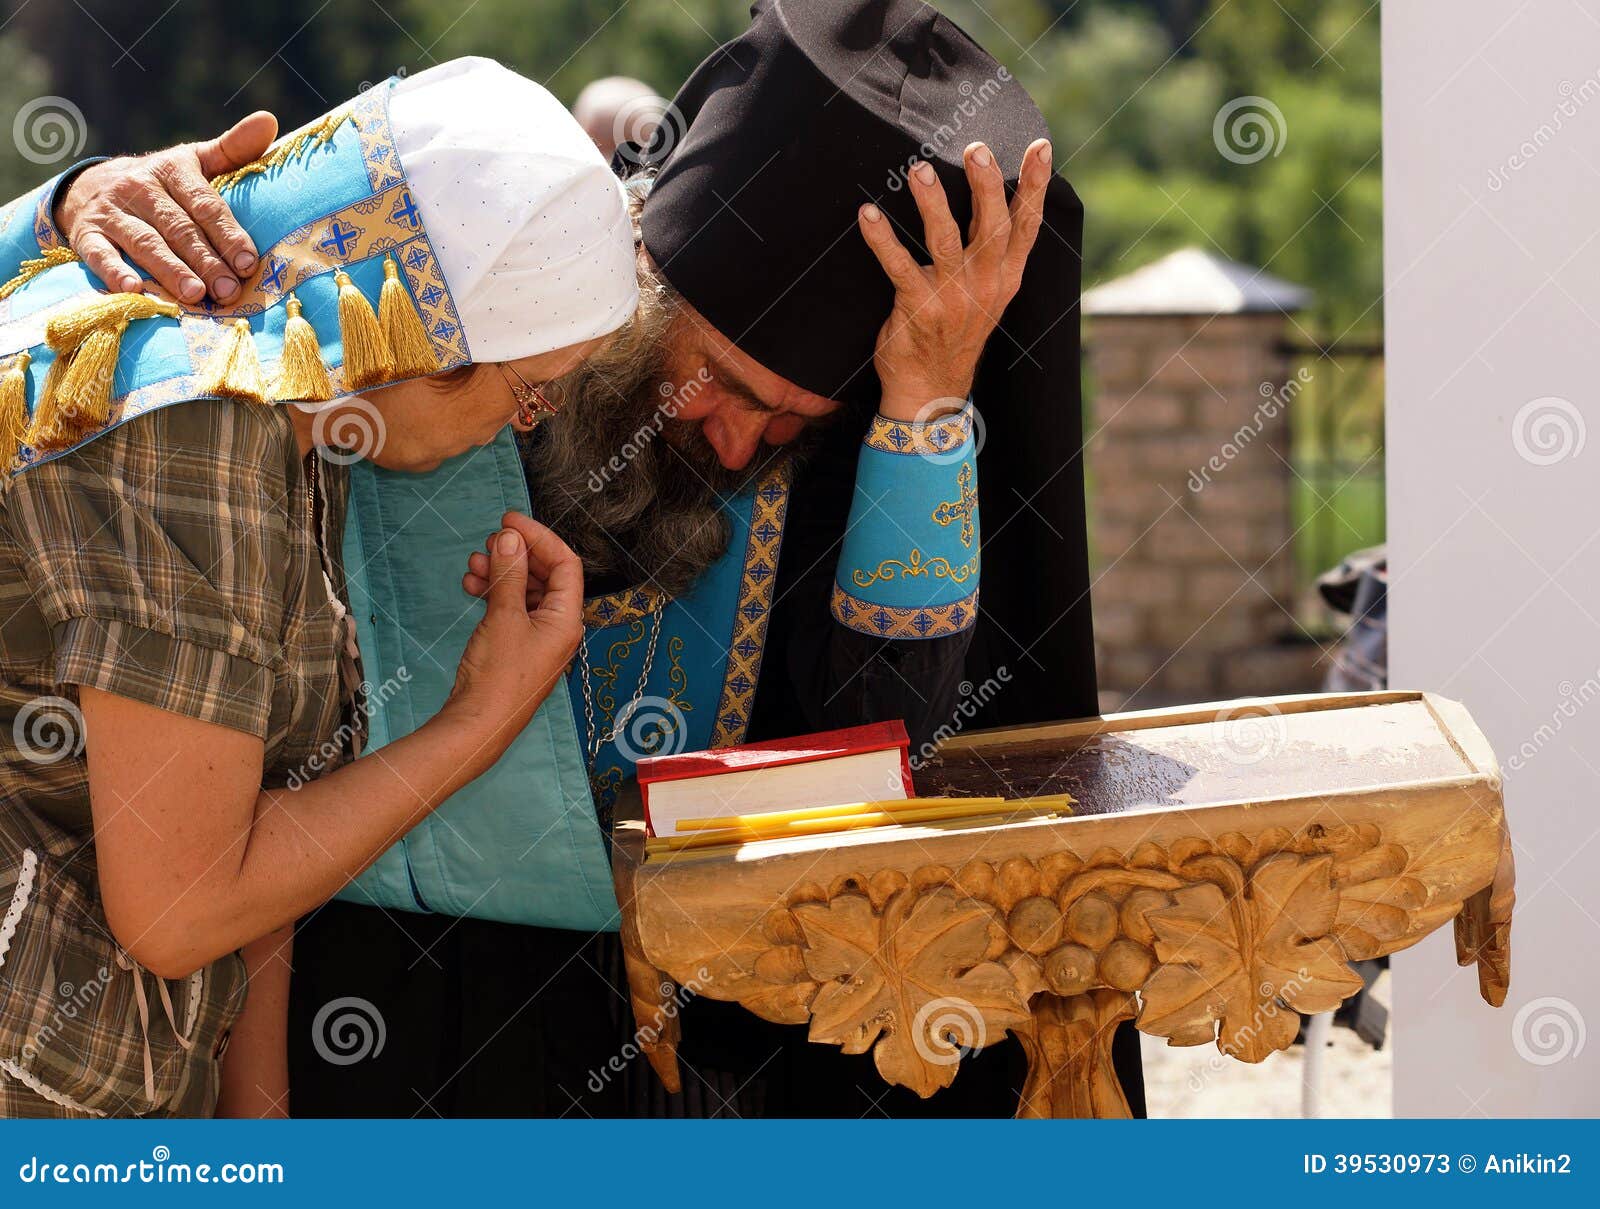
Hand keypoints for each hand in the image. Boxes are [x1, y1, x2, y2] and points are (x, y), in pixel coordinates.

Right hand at [54, 111, 277, 304]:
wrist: (89, 185)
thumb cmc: (161, 184)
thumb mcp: (194, 161)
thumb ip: (232, 149)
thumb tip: (269, 120)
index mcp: (171, 169)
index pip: (204, 203)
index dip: (227, 233)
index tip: (248, 262)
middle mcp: (139, 187)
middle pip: (178, 228)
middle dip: (206, 261)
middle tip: (229, 290)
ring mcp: (111, 211)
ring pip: (145, 242)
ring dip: (170, 270)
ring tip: (194, 295)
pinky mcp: (87, 233)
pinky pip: (100, 253)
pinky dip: (115, 271)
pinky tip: (133, 289)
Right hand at [451, 511, 583, 745]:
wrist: (478, 725)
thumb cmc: (497, 677)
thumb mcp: (503, 617)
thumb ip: (509, 574)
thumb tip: (511, 538)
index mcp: (567, 619)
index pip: (565, 563)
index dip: (540, 536)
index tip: (509, 520)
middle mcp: (558, 627)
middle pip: (545, 575)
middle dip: (517, 554)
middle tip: (489, 542)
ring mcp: (537, 638)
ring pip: (524, 591)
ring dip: (501, 572)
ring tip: (472, 563)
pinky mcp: (517, 647)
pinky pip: (511, 609)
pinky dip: (494, 593)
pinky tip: (472, 584)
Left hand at [858, 139, 1051, 421]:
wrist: (932, 388)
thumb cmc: (955, 330)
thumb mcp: (988, 294)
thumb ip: (992, 253)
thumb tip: (990, 195)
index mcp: (1006, 276)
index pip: (1027, 226)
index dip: (1034, 186)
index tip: (1040, 148)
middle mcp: (984, 284)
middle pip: (991, 227)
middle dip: (986, 186)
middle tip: (976, 149)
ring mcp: (951, 297)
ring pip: (945, 242)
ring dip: (933, 204)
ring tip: (920, 170)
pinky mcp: (918, 308)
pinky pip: (898, 267)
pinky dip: (881, 239)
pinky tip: (867, 215)